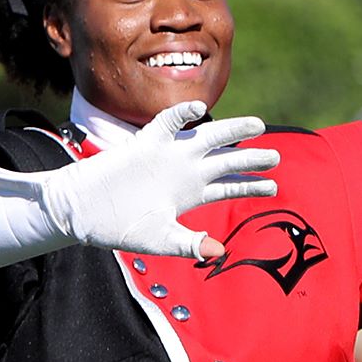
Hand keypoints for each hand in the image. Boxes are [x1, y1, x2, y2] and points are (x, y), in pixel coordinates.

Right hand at [39, 101, 278, 263]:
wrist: (84, 211)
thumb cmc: (120, 227)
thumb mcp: (160, 239)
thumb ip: (189, 245)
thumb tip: (219, 252)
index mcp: (190, 194)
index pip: (227, 187)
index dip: (250, 186)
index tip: (273, 188)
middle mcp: (184, 171)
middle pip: (226, 160)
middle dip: (252, 158)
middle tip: (277, 157)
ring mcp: (168, 155)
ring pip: (207, 137)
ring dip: (232, 130)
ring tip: (259, 126)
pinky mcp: (146, 143)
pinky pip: (167, 123)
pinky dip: (182, 114)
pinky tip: (200, 109)